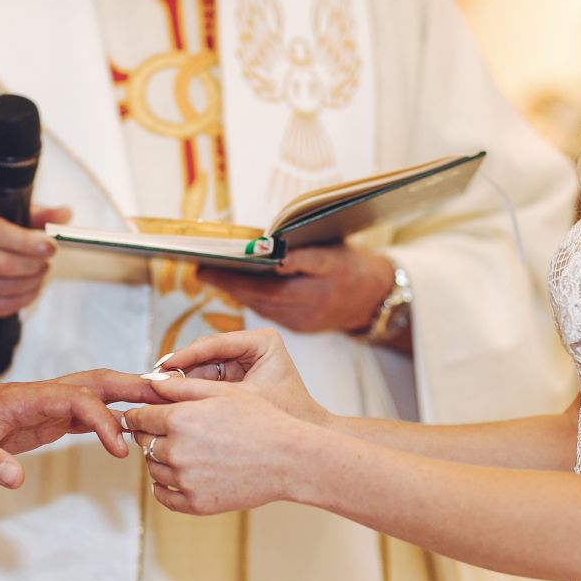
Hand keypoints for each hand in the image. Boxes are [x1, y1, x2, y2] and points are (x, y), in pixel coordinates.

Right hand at [0, 204, 70, 347]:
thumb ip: (31, 213)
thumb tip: (64, 214)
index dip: (27, 242)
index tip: (50, 246)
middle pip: (1, 265)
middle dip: (32, 265)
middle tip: (47, 261)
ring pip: (2, 289)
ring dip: (31, 283)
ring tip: (40, 273)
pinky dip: (22, 299)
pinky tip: (29, 289)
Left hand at [0, 370, 165, 487]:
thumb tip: (14, 478)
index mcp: (27, 397)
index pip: (78, 399)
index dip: (103, 420)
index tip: (120, 448)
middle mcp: (44, 394)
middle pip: (97, 381)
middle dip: (133, 387)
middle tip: (170, 397)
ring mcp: (49, 403)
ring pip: (98, 391)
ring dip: (130, 396)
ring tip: (165, 406)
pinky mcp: (50, 416)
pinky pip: (90, 410)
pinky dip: (115, 414)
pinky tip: (136, 425)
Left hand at [124, 381, 308, 514]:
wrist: (289, 460)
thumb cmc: (261, 421)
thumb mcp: (223, 393)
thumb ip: (181, 386)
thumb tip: (150, 383)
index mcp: (180, 419)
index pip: (139, 418)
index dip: (139, 415)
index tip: (142, 417)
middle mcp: (177, 450)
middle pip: (144, 442)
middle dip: (150, 435)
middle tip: (164, 432)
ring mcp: (186, 480)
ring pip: (153, 469)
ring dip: (159, 460)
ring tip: (180, 452)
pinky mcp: (196, 503)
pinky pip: (164, 496)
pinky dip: (164, 487)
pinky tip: (176, 477)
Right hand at [156, 328, 328, 425]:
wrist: (307, 446)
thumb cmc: (284, 421)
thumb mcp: (238, 403)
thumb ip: (199, 391)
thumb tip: (158, 382)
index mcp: (262, 341)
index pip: (214, 344)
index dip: (184, 357)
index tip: (161, 368)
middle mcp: (251, 347)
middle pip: (205, 355)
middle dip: (179, 371)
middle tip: (152, 384)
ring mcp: (243, 362)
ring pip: (202, 369)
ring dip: (181, 384)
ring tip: (157, 396)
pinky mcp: (237, 379)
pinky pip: (207, 382)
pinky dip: (191, 395)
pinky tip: (172, 405)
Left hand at [197, 244, 393, 333]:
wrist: (378, 300)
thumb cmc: (356, 270)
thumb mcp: (334, 255)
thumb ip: (303, 256)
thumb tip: (273, 254)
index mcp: (307, 295)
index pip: (258, 288)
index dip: (229, 278)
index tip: (204, 266)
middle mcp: (299, 313)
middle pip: (252, 299)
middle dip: (226, 284)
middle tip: (201, 269)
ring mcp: (298, 322)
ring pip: (258, 306)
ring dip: (236, 291)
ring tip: (214, 274)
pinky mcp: (298, 326)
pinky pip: (269, 311)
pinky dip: (253, 297)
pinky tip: (241, 285)